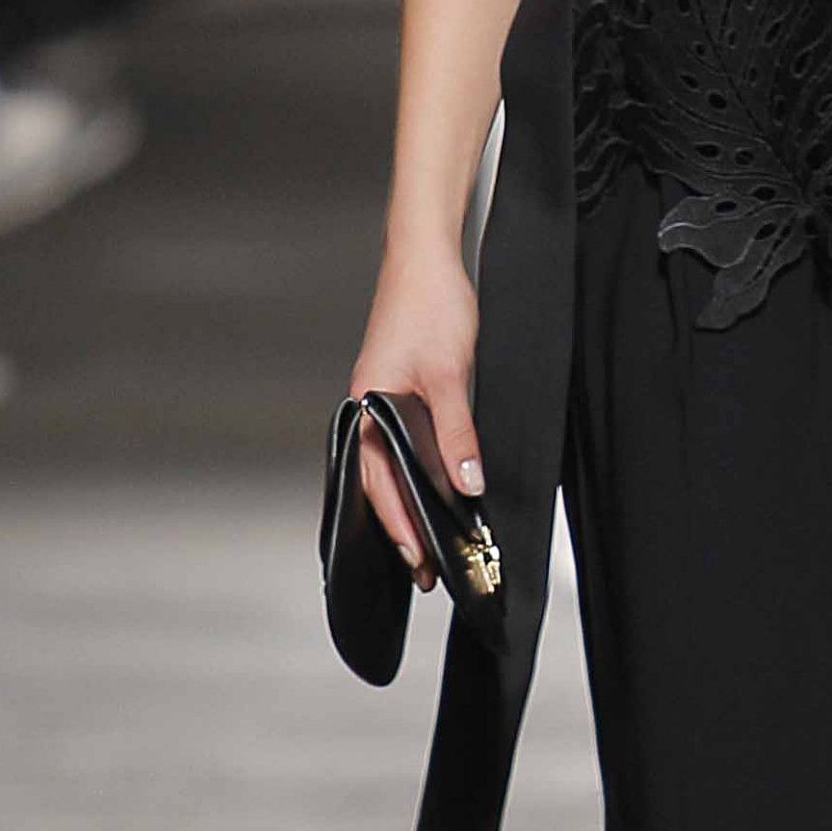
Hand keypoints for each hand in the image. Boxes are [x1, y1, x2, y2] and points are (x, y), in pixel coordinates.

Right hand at [349, 247, 481, 585]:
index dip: (402, 526)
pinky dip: (408, 476)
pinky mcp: (392, 393)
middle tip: (424, 570)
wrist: (425, 260)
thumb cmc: (431, 306)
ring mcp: (376, 402)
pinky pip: (396, 448)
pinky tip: (426, 491)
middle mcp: (365, 410)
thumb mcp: (451, 374)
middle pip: (377, 485)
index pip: (380, 485)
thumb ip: (457, 433)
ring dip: (404, 504)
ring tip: (426, 543)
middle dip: (401, 528)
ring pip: (385, 468)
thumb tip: (466, 483)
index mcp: (367, 409)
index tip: (420, 561)